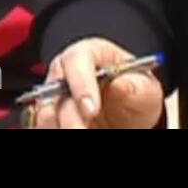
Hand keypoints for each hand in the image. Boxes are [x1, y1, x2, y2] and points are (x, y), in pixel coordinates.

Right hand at [30, 38, 163, 128]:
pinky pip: (42, 127)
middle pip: (55, 92)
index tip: (92, 110)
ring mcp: (51, 97)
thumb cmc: (135, 95)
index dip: (81, 84)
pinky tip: (70, 134)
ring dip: (61, 128)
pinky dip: (54, 131)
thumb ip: (136, 87)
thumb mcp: (145, 90)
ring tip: (86, 133)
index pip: (77, 59)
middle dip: (70, 118)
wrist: (128, 119)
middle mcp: (64, 73)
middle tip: (82, 133)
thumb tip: (121, 84)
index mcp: (90, 53)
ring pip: (45, 115)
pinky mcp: (47, 120)